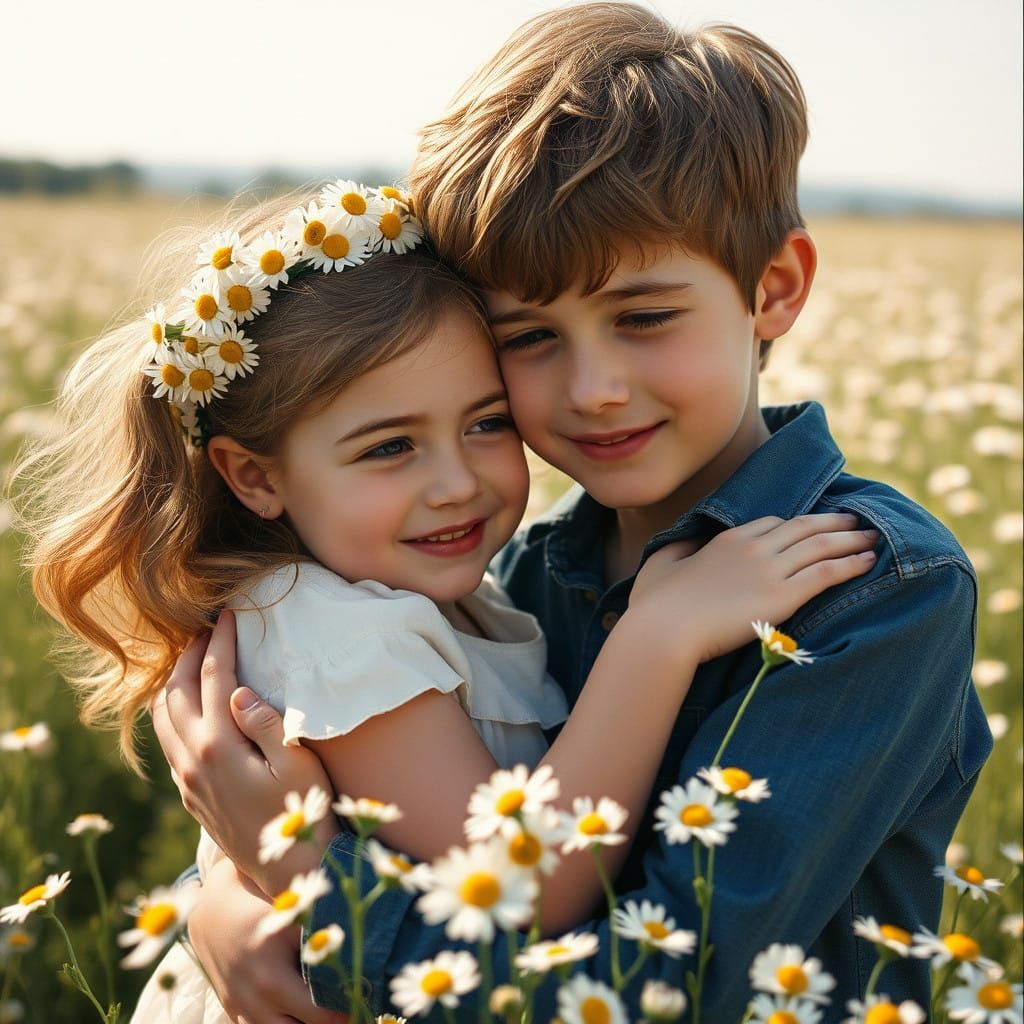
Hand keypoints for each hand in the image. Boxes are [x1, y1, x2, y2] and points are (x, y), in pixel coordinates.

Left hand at [151, 610, 336, 887]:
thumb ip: (267, 725)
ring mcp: (188, 780)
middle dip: (192, 653)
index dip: (222, 641)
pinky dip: (173, 709)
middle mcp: (194, 761)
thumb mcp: (298, 766)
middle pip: (178, 691)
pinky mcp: (190, 795)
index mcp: (220, 747)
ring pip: (162, 716)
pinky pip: (167, 740)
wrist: (288, 875)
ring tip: (197, 658)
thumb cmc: (305, 815)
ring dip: (176, 680)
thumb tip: (238, 692)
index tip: (230, 614)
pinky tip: (192, 704)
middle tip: (210, 628)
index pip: (216, 678)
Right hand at [188, 859, 347, 1023]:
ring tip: (325, 1015)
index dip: (343, 1015)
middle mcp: (254, 1000)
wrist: (213, 907)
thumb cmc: (260, 905)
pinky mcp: (232, 1008)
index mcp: (272, 977)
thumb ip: (321, 934)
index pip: (316, 1013)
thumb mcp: (292, 917)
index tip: (363, 1004)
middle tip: (353, 1014)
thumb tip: (359, 945)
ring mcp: (240, 1008)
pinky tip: (298, 1016)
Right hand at [629, 513, 876, 661]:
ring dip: (851, 540)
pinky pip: (826, 573)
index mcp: (727, 540)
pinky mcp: (783, 597)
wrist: (664, 631)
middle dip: (834, 523)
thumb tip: (688, 543)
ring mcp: (770, 570)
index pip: (771, 523)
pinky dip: (851, 564)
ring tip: (873, 538)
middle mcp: (753, 548)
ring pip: (822, 546)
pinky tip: (869, 562)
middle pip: (804, 527)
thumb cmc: (654, 606)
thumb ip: (679, 549)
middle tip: (857, 522)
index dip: (796, 524)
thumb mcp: (660, 566)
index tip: (812, 526)